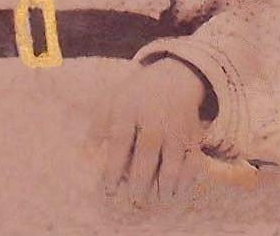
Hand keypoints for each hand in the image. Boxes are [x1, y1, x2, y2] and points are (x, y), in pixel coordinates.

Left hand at [101, 56, 210, 208]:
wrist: (173, 77)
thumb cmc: (136, 95)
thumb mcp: (112, 99)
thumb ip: (99, 124)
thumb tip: (85, 153)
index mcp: (128, 107)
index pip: (120, 138)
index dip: (114, 166)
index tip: (109, 189)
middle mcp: (153, 116)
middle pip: (147, 150)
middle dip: (141, 178)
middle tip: (134, 202)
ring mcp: (175, 125)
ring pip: (173, 156)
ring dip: (166, 181)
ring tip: (158, 200)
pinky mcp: (192, 133)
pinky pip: (193, 158)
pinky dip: (188, 176)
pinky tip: (178, 191)